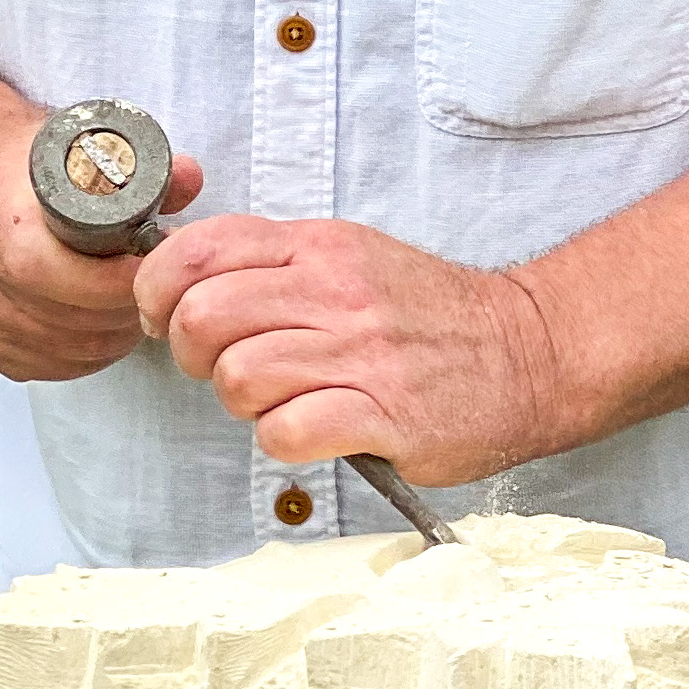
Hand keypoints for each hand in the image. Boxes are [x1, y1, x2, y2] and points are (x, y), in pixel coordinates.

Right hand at [0, 111, 204, 382]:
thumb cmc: (44, 170)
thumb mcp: (89, 152)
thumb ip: (145, 170)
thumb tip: (191, 177)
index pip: (44, 269)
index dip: (107, 281)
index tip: (150, 269)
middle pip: (61, 317)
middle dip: (121, 310)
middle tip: (158, 292)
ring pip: (61, 350)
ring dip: (112, 337)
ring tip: (137, 306)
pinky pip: (47, 367)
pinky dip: (87, 356)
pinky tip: (105, 327)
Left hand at [135, 217, 564, 482]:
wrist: (530, 353)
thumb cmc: (431, 317)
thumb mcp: (353, 259)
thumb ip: (274, 266)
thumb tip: (182, 284)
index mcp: (321, 248)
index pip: (197, 250)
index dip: (157, 291)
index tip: (167, 319)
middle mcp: (338, 293)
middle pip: (203, 317)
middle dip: (193, 356)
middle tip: (226, 369)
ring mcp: (363, 354)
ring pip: (238, 377)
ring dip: (243, 402)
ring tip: (283, 401)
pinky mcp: (386, 415)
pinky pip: (288, 431)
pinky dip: (285, 439)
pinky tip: (315, 429)